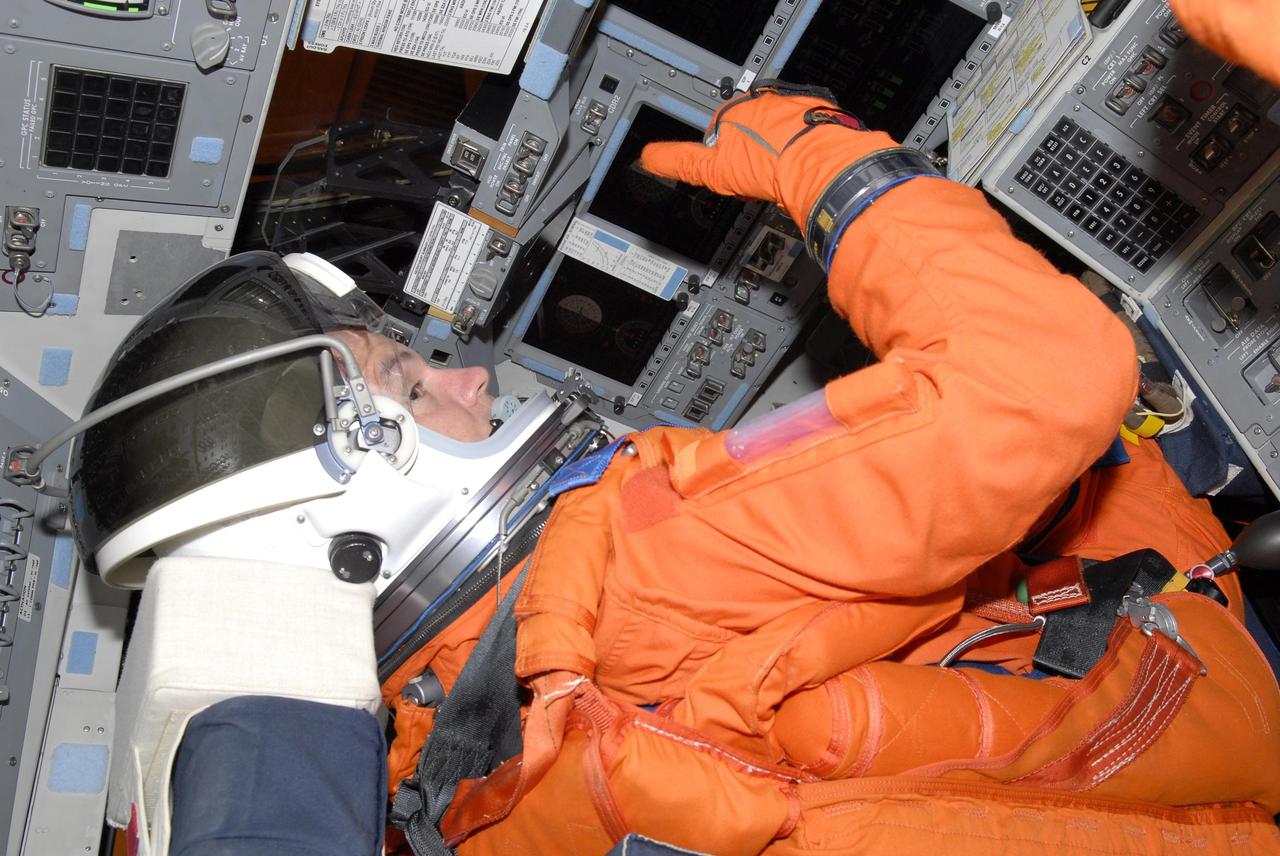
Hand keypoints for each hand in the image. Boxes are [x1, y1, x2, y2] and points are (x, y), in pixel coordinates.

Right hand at [640, 86, 896, 229]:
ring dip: (777, 151)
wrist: (819, 167)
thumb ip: (679, 161)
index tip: (730, 173)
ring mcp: (796, 108)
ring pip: (779, 131)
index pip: (719, 130)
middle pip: (751, 129)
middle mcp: (766, 101)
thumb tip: (648, 157)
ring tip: (780, 177)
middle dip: (751, 153)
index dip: (722, 157)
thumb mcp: (711, 170)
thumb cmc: (769, 166)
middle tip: (756, 179)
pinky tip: (801, 170)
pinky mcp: (822, 118)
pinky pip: (807, 134)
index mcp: (736, 109)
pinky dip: (804, 150)